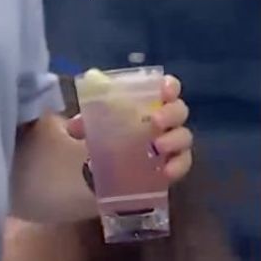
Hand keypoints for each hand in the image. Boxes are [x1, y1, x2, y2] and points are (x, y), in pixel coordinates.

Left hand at [66, 74, 192, 182]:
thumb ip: (84, 123)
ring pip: (185, 137)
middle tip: (155, 122)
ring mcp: (172, 144)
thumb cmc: (106, 137)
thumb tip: (76, 126)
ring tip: (158, 147)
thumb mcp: (92, 127)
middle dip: (170, 113)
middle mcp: (166, 120)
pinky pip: (183, 164)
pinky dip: (178, 167)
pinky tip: (165, 172)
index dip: (170, 86)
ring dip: (174, 139)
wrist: (104, 174)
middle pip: (179, 110)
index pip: (168, 87)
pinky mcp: (173, 166)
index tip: (164, 91)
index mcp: (149, 103)